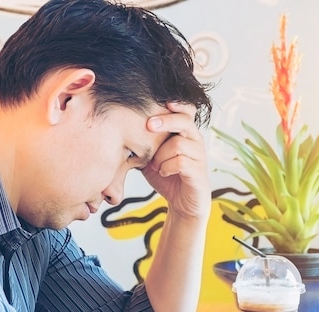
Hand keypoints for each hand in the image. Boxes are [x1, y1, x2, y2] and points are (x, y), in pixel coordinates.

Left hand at [141, 102, 210, 219]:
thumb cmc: (167, 175)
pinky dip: (167, 167)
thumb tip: (119, 128)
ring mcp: (199, 156)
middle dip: (165, 121)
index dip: (177, 103)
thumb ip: (143, 142)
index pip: (187, 109)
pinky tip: (163, 172)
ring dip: (161, 155)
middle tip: (149, 125)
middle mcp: (196, 141)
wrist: (183, 203)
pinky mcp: (199, 172)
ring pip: (178, 144)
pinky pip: (180, 162)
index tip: (162, 102)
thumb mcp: (151, 155)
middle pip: (185, 121)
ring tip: (156, 166)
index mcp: (186, 133)